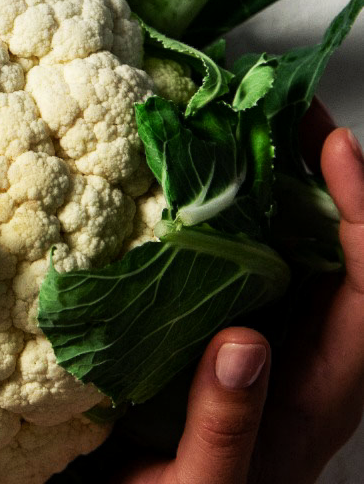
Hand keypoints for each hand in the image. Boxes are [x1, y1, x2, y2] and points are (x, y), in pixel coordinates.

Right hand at [107, 100, 363, 483]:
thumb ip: (226, 430)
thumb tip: (242, 345)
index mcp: (322, 391)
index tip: (332, 150)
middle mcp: (309, 353)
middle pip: (347, 245)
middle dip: (327, 170)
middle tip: (282, 108)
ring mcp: (270, 338)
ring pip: (298, 245)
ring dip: (278, 181)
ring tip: (239, 126)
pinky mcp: (226, 330)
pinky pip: (246, 258)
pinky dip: (228, 213)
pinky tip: (190, 188)